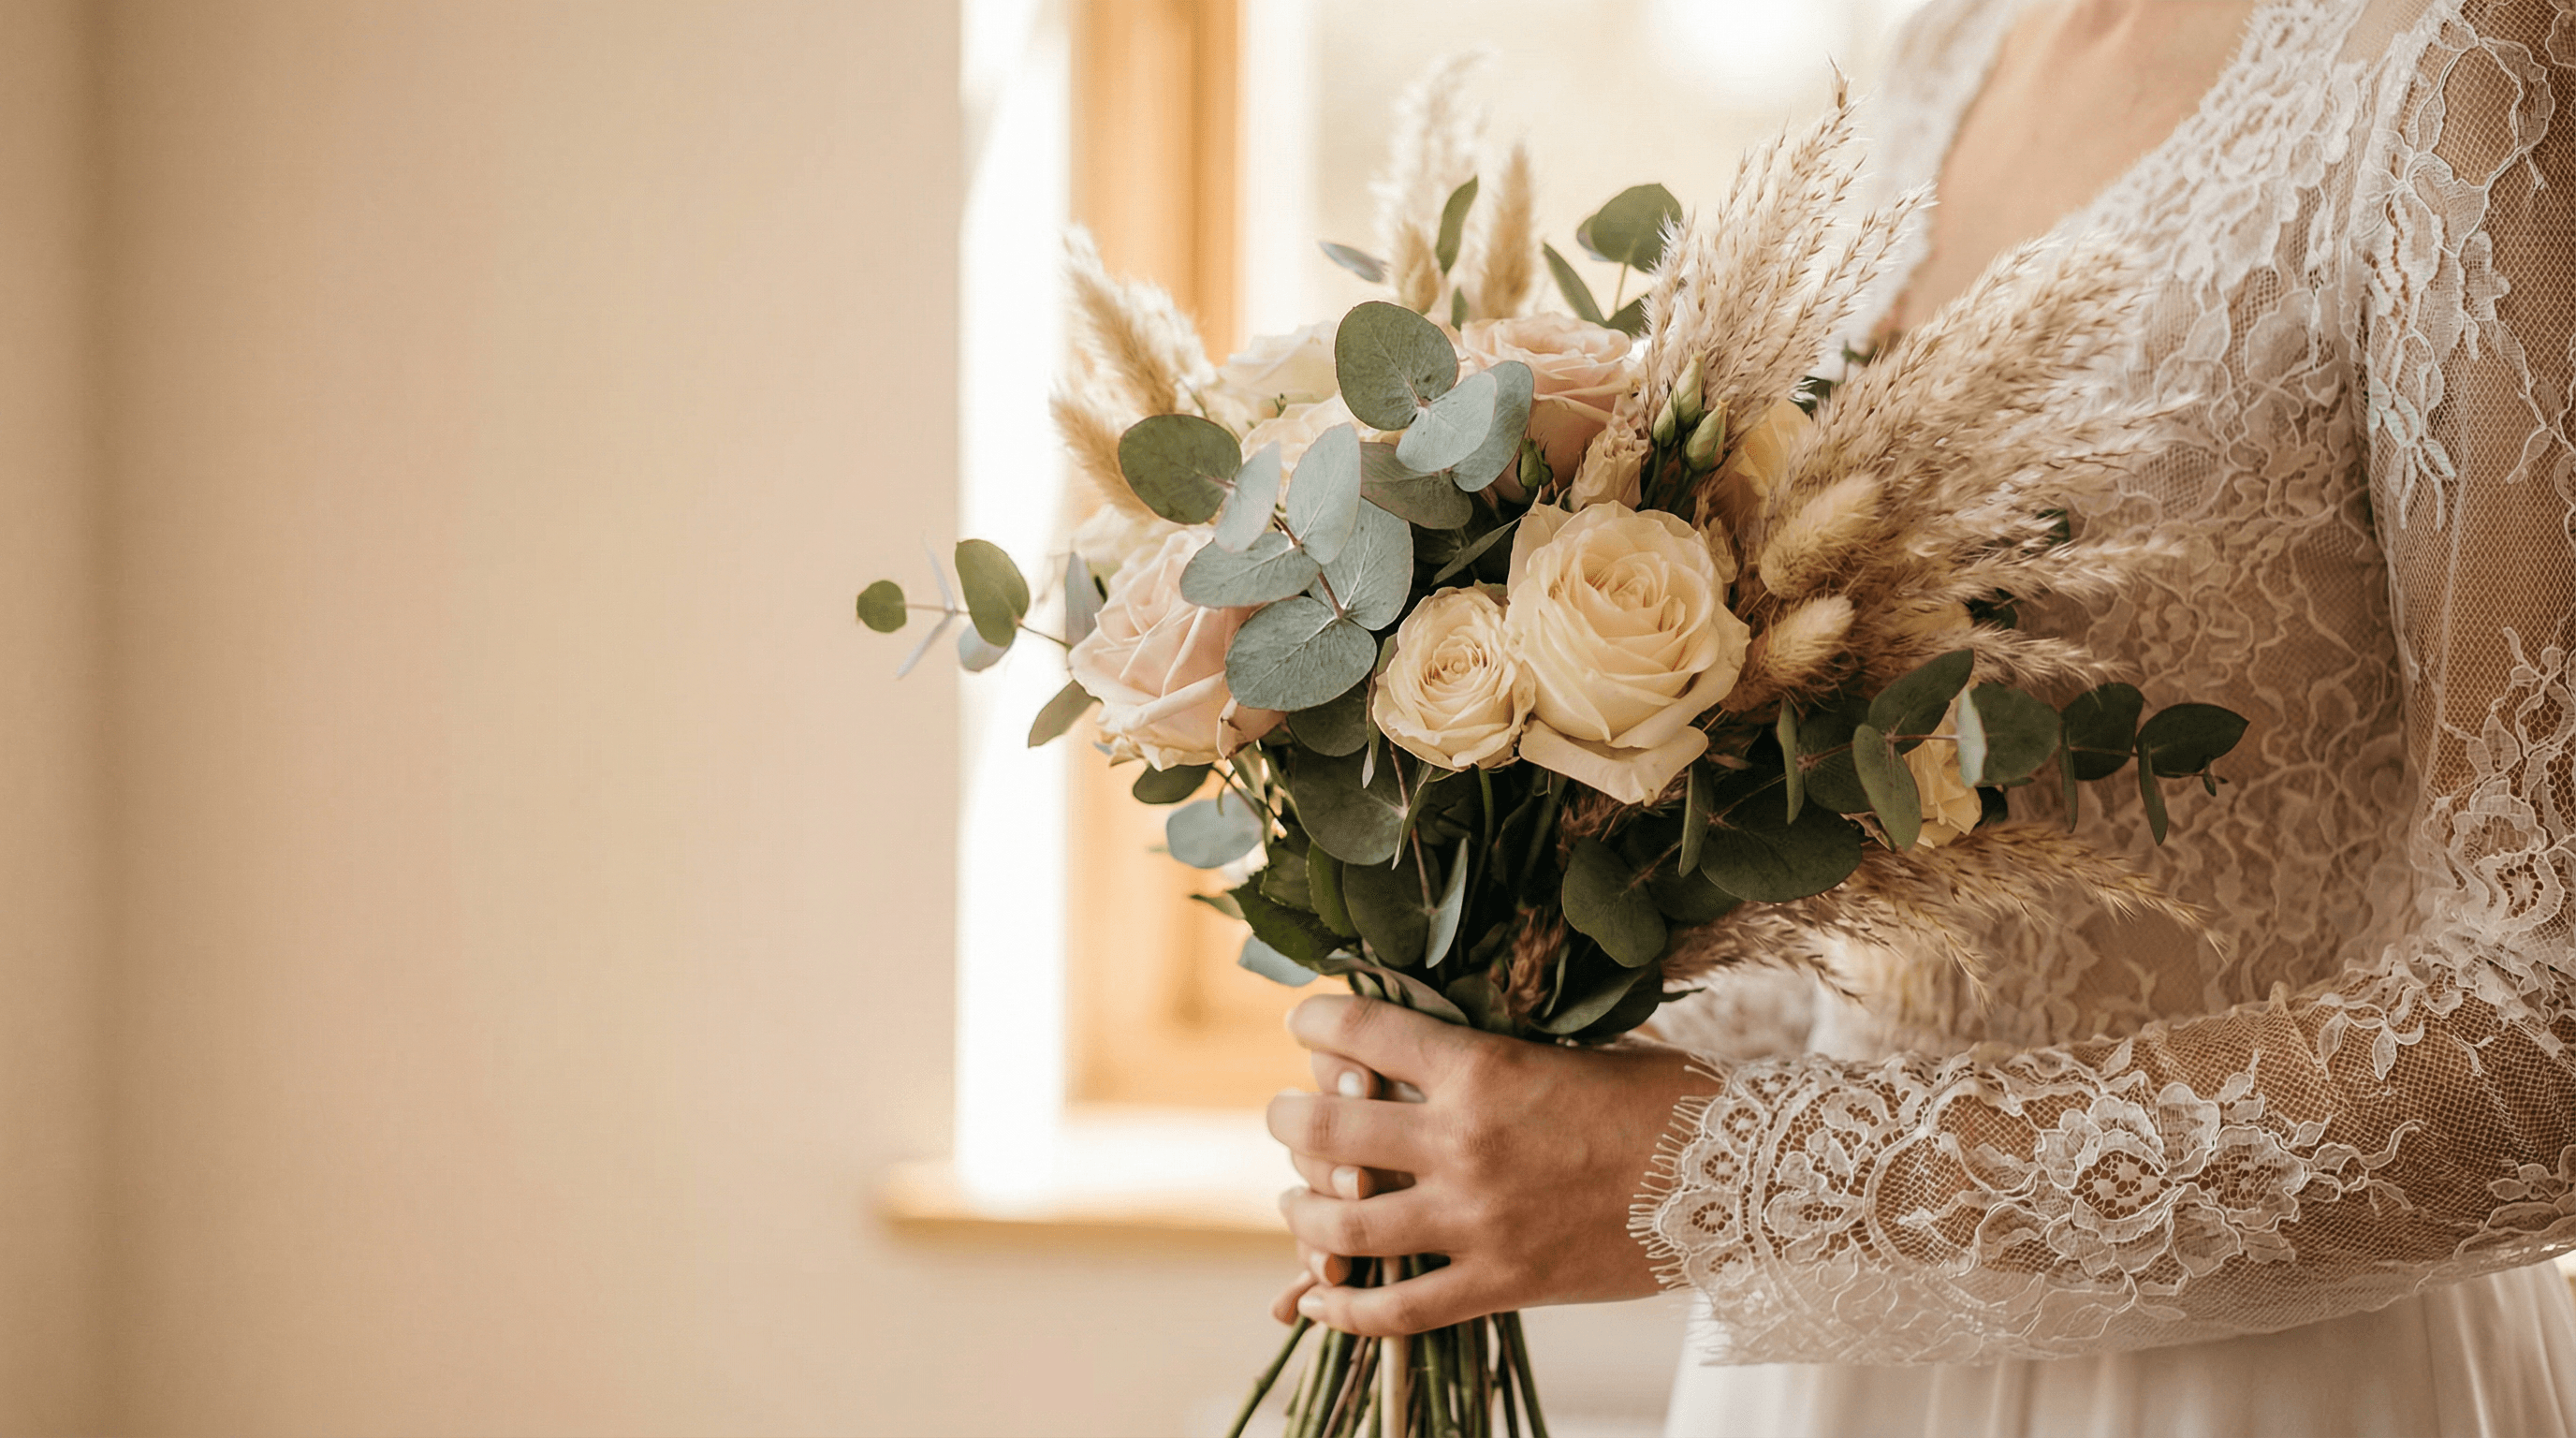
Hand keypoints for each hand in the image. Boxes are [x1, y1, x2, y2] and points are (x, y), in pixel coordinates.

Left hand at [1264, 994, 1715, 1336]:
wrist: (1741, 1180)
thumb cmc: (1665, 1100)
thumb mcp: (1570, 1051)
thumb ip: (1490, 1060)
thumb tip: (1419, 1053)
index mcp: (1482, 1067)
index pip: (1360, 1031)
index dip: (1316, 1018)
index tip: (1303, 1019)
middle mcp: (1464, 1143)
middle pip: (1324, 1130)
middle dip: (1286, 1118)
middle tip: (1283, 1116)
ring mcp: (1478, 1220)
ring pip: (1341, 1226)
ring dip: (1298, 1212)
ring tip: (1293, 1201)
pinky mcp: (1502, 1284)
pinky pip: (1397, 1311)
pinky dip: (1342, 1310)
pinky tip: (1315, 1302)